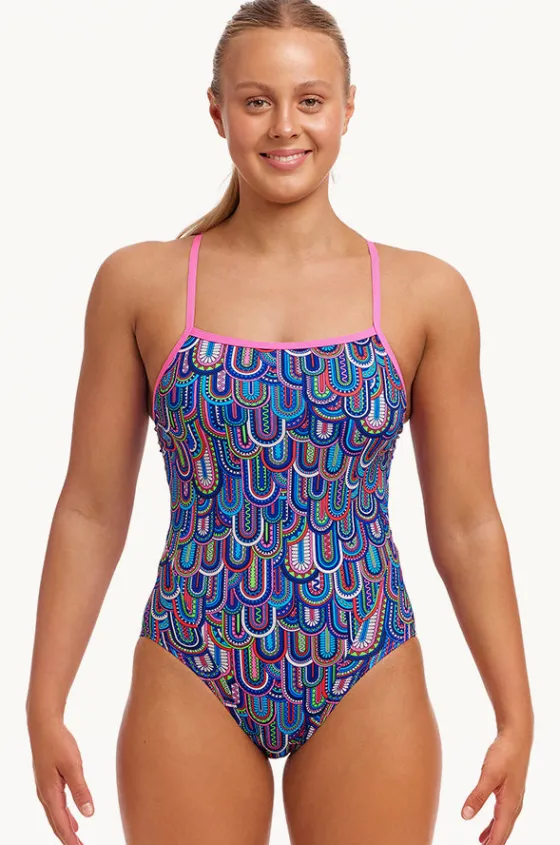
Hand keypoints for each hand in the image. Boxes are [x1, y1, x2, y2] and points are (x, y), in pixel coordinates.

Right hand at [28, 713, 93, 843]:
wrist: (43, 725)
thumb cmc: (58, 743)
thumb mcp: (73, 765)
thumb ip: (81, 790)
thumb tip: (88, 814)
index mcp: (50, 793)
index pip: (61, 824)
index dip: (70, 840)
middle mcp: (45, 794)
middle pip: (56, 823)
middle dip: (68, 838)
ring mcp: (45, 787)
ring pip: (56, 814)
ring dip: (66, 828)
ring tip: (77, 839)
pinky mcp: (48, 780)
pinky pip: (56, 804)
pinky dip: (64, 815)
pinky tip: (73, 817)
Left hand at [461, 726, 532, 844]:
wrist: (516, 737)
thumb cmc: (504, 754)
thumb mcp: (488, 775)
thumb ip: (477, 796)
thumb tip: (465, 816)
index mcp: (510, 803)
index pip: (501, 831)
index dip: (493, 843)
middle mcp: (514, 802)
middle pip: (504, 828)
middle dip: (495, 841)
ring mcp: (514, 795)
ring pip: (504, 820)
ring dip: (495, 831)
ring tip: (483, 840)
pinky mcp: (510, 788)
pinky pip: (504, 810)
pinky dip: (496, 819)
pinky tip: (490, 819)